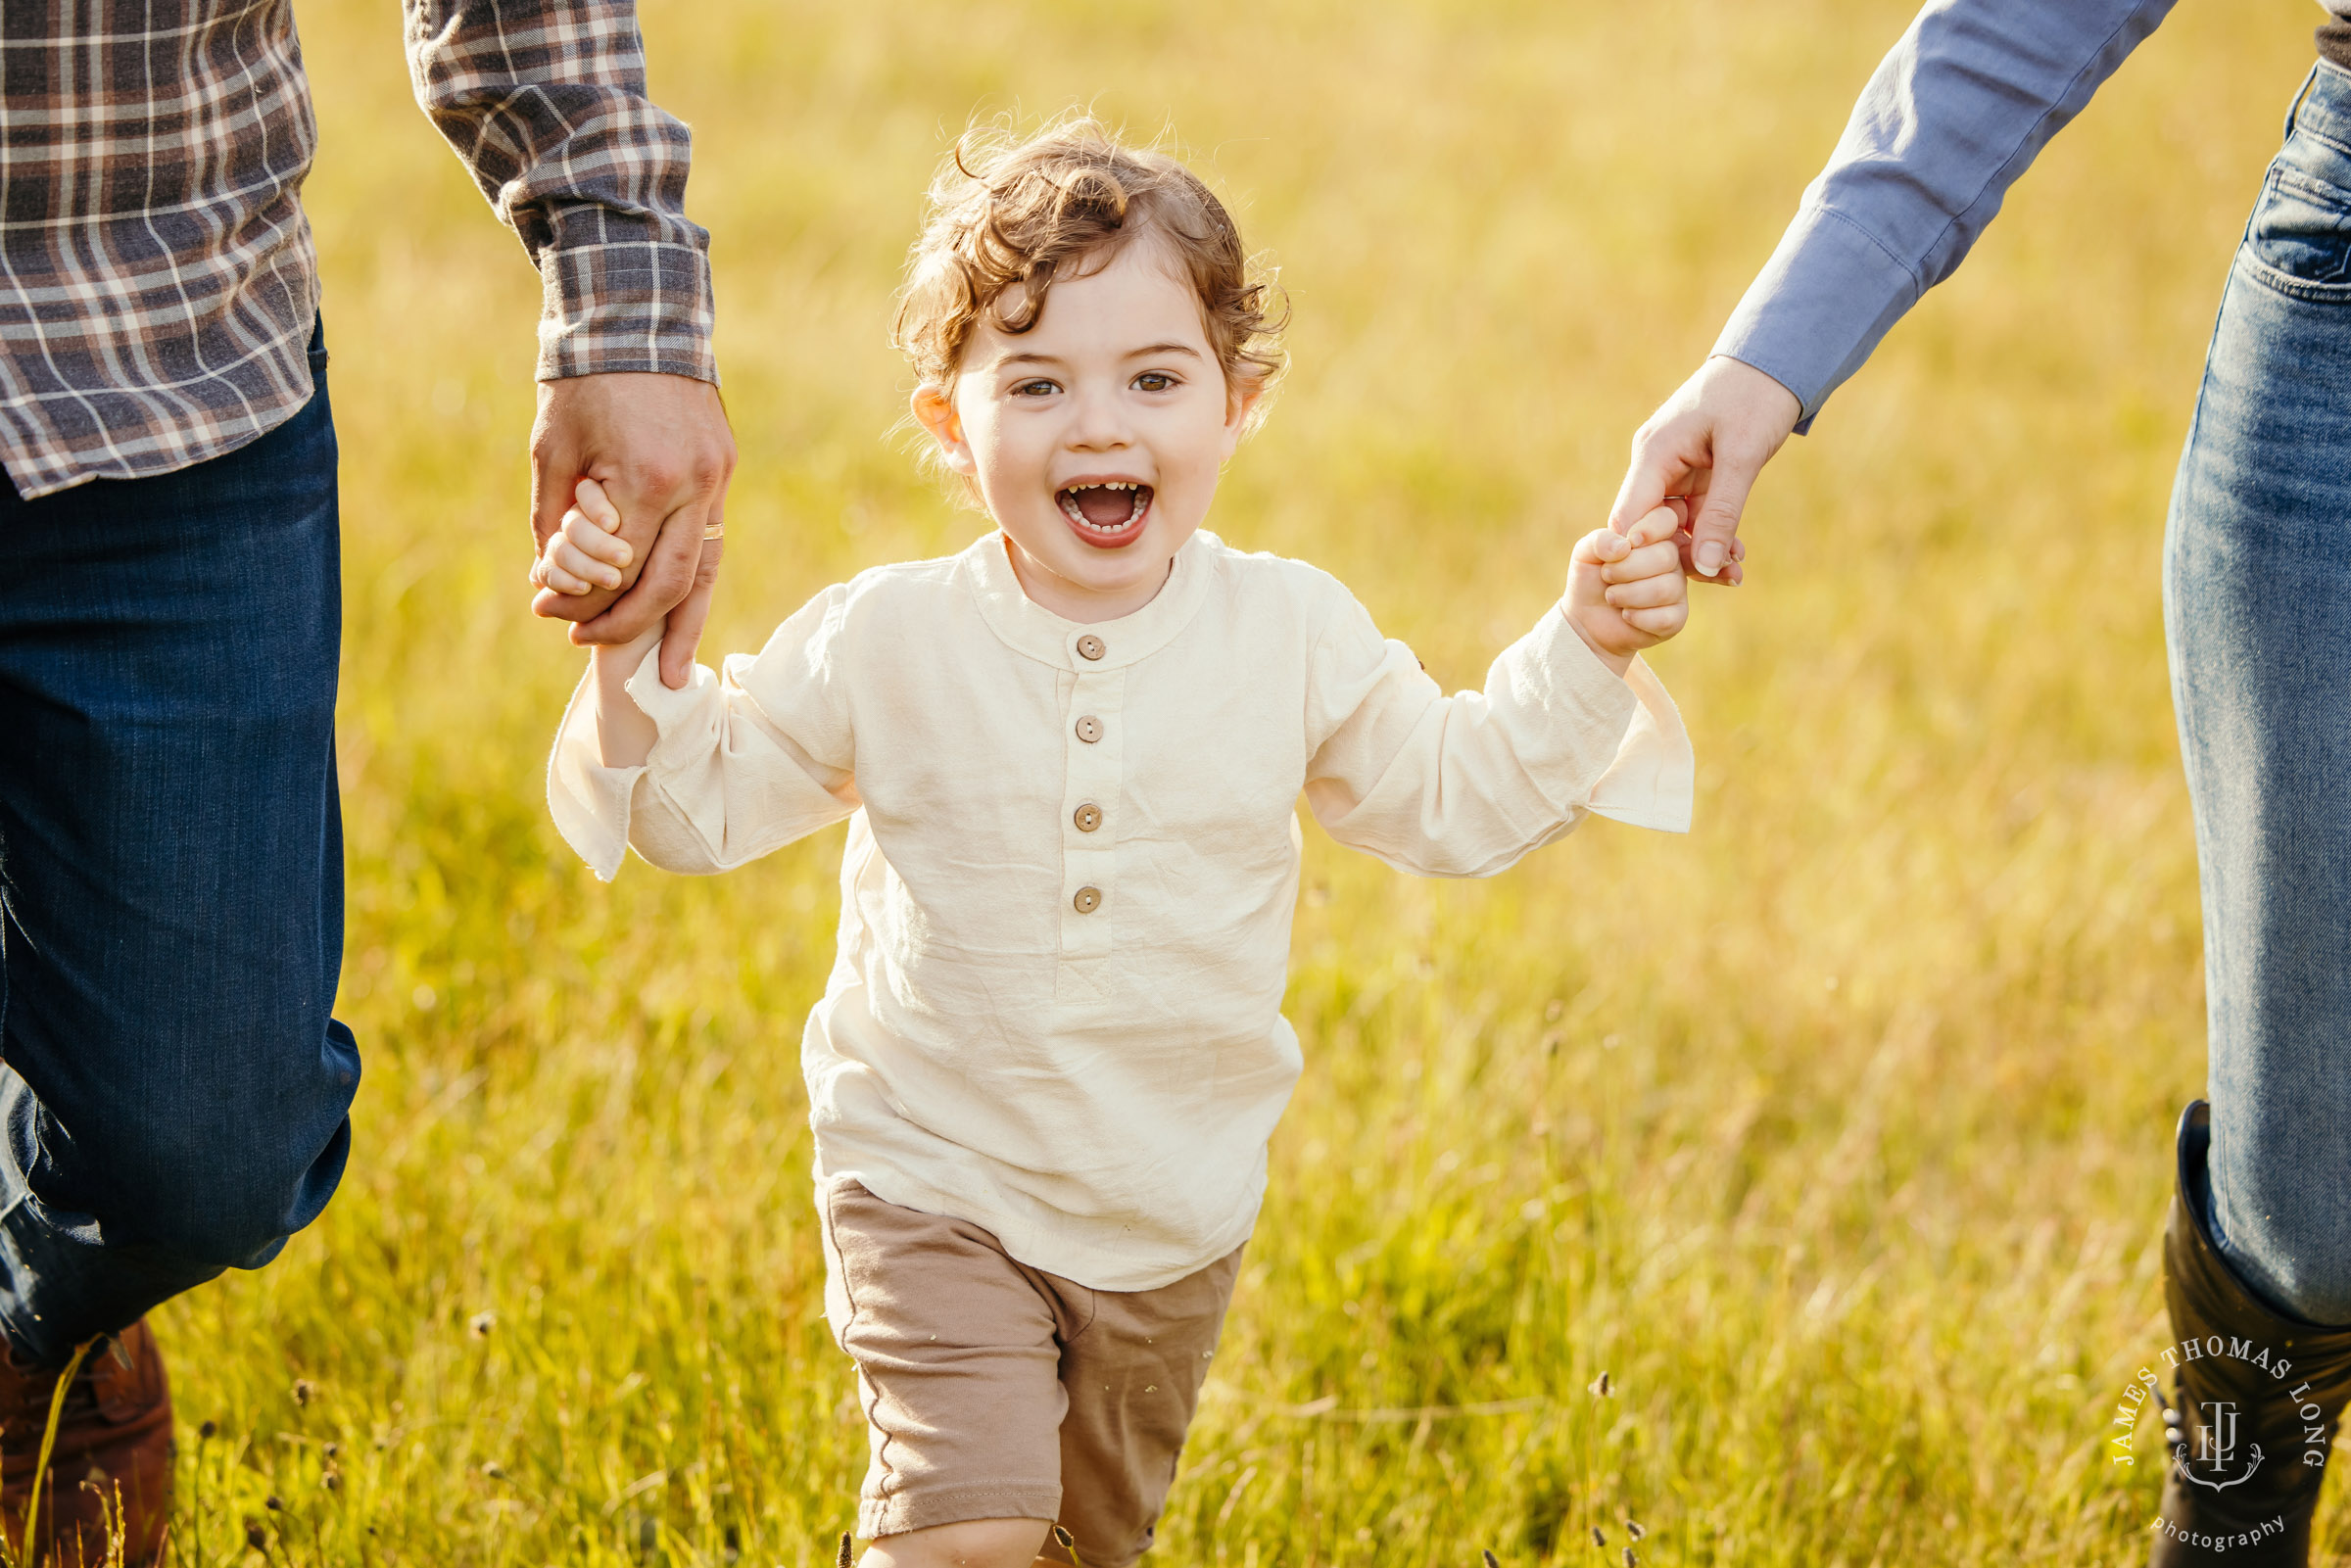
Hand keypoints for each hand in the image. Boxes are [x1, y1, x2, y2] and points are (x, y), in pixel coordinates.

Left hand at [528, 371, 736, 688]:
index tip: (546, 612)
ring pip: (704, 572)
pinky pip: (710, 539)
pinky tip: (683, 617)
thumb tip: (554, 582)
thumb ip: (555, 520)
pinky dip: (694, 582)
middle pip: (667, 584)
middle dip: (627, 624)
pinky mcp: (724, 468)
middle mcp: (693, 486)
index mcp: (646, 479)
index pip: (615, 569)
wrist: (637, 315)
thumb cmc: (583, 381)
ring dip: (682, 627)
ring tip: (673, 676)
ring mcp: (717, 478)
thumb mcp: (553, 450)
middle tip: (587, 645)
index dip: (580, 600)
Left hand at [1566, 503, 1689, 674]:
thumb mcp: (1586, 553)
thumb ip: (1600, 541)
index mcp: (1653, 536)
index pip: (1666, 519)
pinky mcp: (1676, 617)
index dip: (1648, 529)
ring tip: (1612, 597)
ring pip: (1666, 588)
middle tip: (1606, 576)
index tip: (1627, 542)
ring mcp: (1677, 587)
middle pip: (1666, 556)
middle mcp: (1671, 559)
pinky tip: (1626, 615)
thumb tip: (1624, 546)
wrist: (1587, 618)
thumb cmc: (1591, 579)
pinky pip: (1666, 617)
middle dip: (1627, 569)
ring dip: (1628, 595)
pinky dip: (1637, 618)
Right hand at [1608, 355, 1801, 584]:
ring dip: (1702, 550)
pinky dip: (1713, 534)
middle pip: (1650, 527)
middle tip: (1721, 581)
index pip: (1628, 520)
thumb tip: (1703, 566)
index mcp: (1653, 454)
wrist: (1776, 359)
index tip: (1668, 584)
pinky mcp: (1695, 471)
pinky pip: (1695, 513)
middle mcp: (1655, 463)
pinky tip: (1736, 555)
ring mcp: (1674, 467)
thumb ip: (1722, 512)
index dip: (1641, 556)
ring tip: (1735, 574)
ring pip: (1675, 525)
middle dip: (1679, 559)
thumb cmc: (1756, 396)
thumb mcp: (1743, 456)